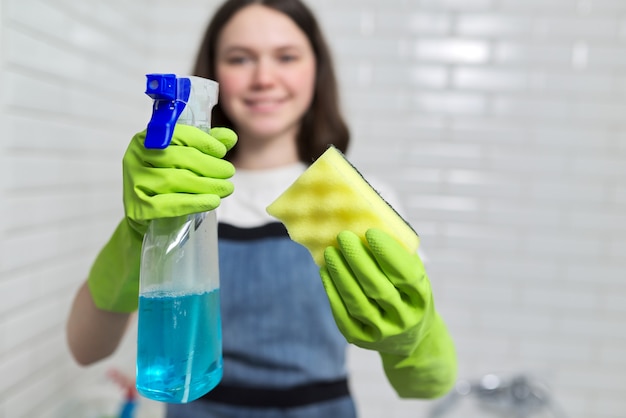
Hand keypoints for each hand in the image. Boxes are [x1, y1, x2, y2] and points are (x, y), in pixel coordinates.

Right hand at [87, 125, 236, 312]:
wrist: (149, 220)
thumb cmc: (170, 186)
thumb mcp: (187, 163)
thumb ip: (207, 147)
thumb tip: (230, 137)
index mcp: (146, 140)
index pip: (177, 134)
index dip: (203, 142)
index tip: (222, 152)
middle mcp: (134, 158)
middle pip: (179, 158)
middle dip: (210, 165)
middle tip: (229, 173)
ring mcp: (133, 183)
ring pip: (176, 180)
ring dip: (207, 184)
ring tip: (227, 188)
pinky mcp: (136, 208)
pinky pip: (169, 204)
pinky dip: (194, 202)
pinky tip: (213, 202)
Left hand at [320, 228, 433, 355]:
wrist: (410, 339)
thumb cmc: (409, 295)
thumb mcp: (415, 277)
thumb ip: (399, 255)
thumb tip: (371, 225)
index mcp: (421, 298)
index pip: (406, 275)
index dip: (389, 254)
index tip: (370, 232)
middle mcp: (404, 318)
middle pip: (378, 289)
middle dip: (358, 261)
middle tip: (343, 237)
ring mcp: (383, 332)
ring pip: (358, 303)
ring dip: (341, 275)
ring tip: (330, 253)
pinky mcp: (361, 340)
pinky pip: (344, 316)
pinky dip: (333, 292)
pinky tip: (326, 273)